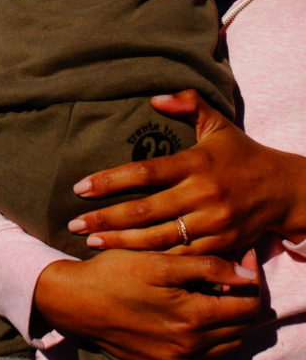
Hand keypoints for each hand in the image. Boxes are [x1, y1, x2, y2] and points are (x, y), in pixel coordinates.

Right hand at [34, 248, 259, 359]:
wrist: (76, 302)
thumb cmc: (115, 273)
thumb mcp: (160, 262)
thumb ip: (207, 267)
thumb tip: (246, 275)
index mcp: (193, 318)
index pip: (248, 306)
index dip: (252, 278)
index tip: (244, 255)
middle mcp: (190, 346)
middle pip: (242, 327)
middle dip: (243, 296)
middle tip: (232, 269)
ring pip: (227, 345)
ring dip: (229, 319)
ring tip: (215, 289)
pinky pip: (205, 358)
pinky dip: (212, 338)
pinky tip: (196, 313)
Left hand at [68, 90, 302, 253]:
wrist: (285, 190)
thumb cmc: (242, 153)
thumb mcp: (218, 123)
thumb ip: (188, 104)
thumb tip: (155, 98)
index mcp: (196, 163)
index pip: (145, 171)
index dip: (110, 180)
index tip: (80, 187)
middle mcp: (202, 194)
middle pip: (145, 211)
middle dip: (106, 219)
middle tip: (75, 223)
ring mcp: (212, 223)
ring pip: (159, 239)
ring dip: (122, 243)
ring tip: (92, 243)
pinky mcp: (221, 245)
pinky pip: (181, 256)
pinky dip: (153, 260)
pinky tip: (128, 261)